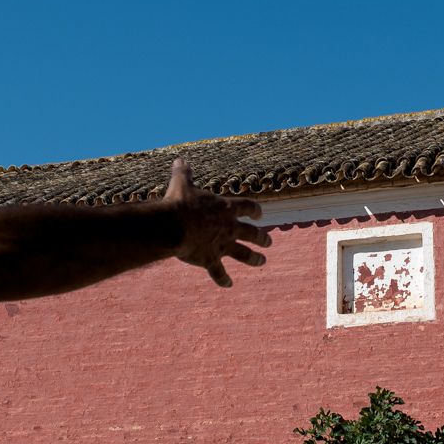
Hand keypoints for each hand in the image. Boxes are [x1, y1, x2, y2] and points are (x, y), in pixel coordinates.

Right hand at [162, 158, 269, 286]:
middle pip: (251, 233)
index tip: (259, 214)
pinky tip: (228, 284)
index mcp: (225, 208)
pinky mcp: (210, 260)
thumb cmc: (179, 203)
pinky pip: (219, 272)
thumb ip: (184, 173)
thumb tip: (179, 159)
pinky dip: (223, 279)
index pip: (248, 207)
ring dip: (254, 258)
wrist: (174, 225)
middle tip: (269, 242)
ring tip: (262, 261)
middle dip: (262, 237)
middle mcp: (228, 227)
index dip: (254, 210)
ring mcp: (221, 245)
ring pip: (244, 254)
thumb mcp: (182, 184)